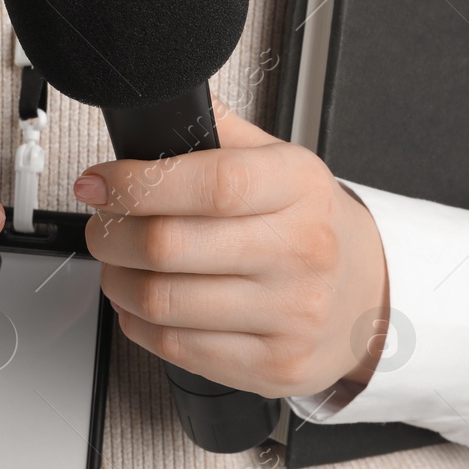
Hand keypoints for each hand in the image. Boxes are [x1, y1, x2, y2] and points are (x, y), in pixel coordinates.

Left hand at [75, 100, 389, 398]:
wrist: (368, 297)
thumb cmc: (310, 227)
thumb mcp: (281, 165)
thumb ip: (219, 134)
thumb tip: (157, 104)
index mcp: (299, 188)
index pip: (210, 183)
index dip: (137, 183)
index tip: (101, 183)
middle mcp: (301, 251)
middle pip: (171, 245)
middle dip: (111, 234)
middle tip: (103, 225)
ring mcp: (290, 314)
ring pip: (163, 301)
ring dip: (118, 281)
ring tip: (119, 266)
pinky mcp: (272, 364)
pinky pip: (175, 346)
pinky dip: (137, 322)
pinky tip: (142, 303)